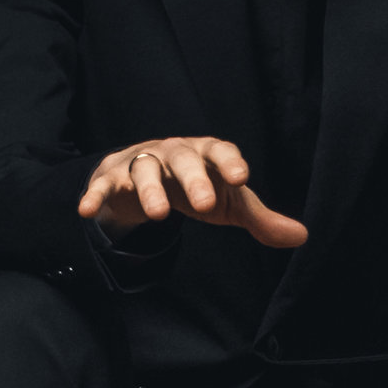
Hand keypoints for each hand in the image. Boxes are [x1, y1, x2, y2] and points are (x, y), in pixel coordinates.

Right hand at [78, 135, 308, 247]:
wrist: (146, 177)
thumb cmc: (196, 187)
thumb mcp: (229, 204)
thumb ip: (261, 219)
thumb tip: (301, 237)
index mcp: (205, 154)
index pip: (220, 151)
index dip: (230, 162)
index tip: (242, 177)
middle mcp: (173, 153)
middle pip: (182, 159)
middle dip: (193, 179)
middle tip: (204, 205)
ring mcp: (141, 162)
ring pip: (144, 169)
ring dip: (150, 190)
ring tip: (160, 216)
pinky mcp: (113, 177)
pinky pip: (103, 184)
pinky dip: (95, 195)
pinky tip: (86, 211)